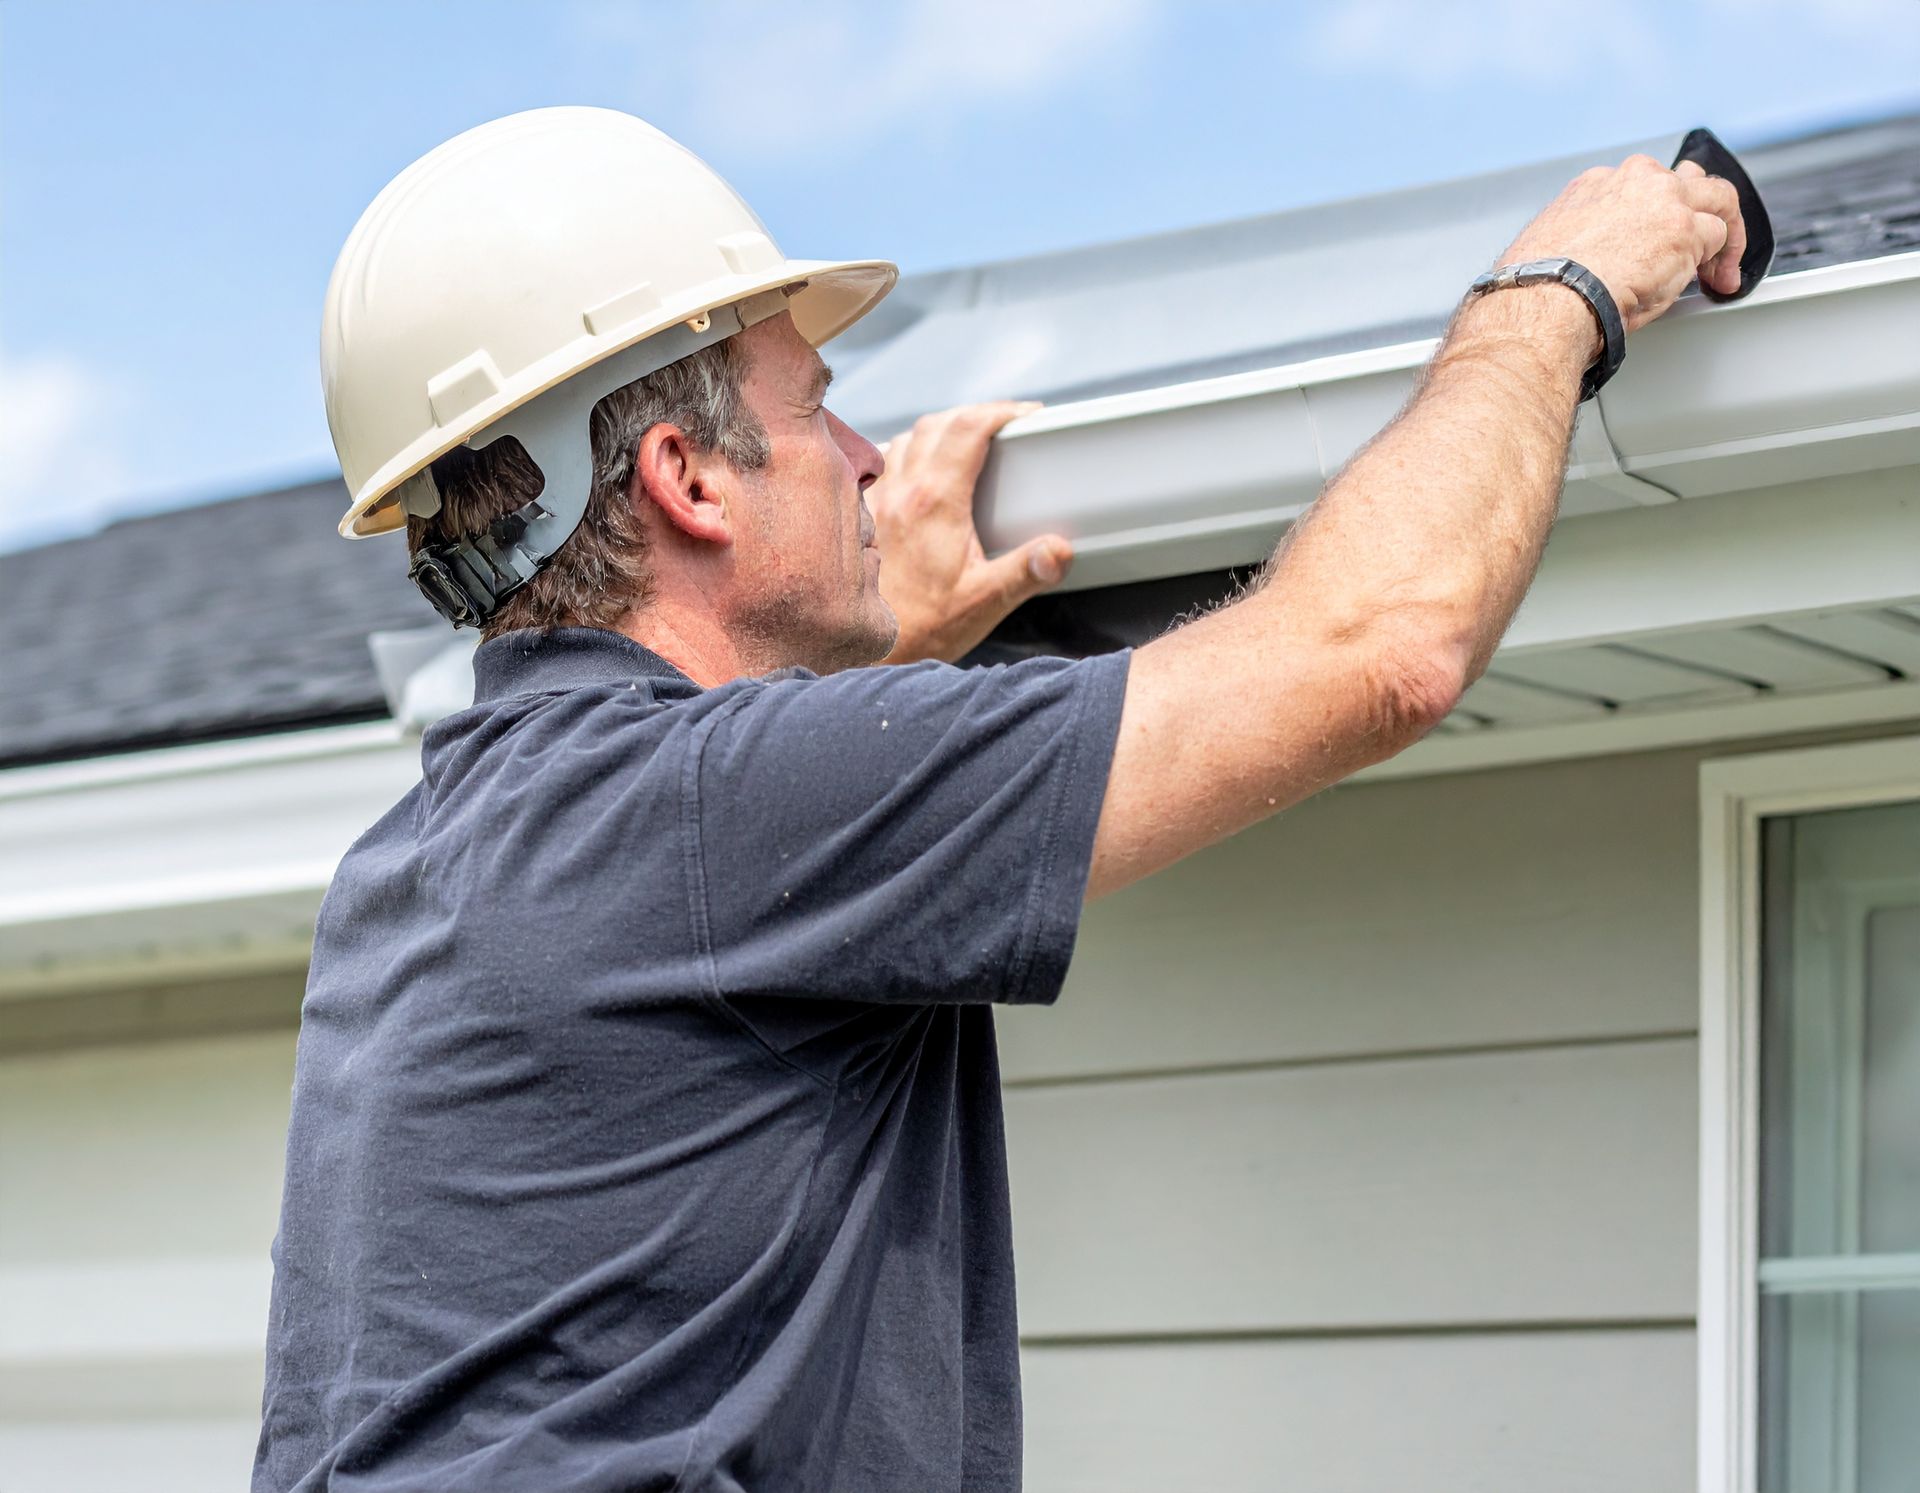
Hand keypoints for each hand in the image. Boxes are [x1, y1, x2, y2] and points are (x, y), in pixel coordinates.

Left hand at [869, 401, 1073, 664]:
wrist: (872, 648)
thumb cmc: (926, 626)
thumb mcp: (987, 600)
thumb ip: (1027, 571)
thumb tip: (1060, 550)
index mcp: (935, 501)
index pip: (969, 430)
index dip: (1001, 412)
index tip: (1026, 415)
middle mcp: (902, 491)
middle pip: (937, 425)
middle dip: (973, 415)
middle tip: (1002, 424)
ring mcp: (879, 502)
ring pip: (906, 439)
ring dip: (937, 431)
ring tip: (964, 442)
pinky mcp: (865, 517)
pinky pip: (882, 465)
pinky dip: (905, 454)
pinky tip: (917, 472)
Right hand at [1499, 154, 1746, 332]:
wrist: (1546, 299)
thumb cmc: (1540, 287)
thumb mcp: (1556, 250)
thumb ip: (1589, 241)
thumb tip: (1602, 261)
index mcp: (1594, 185)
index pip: (1642, 187)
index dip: (1657, 218)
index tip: (1658, 244)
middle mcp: (1632, 180)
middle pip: (1687, 180)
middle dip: (1700, 213)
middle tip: (1705, 249)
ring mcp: (1664, 199)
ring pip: (1717, 198)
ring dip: (1724, 231)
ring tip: (1723, 265)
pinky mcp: (1686, 227)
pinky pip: (1721, 237)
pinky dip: (1724, 260)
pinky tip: (1719, 282)